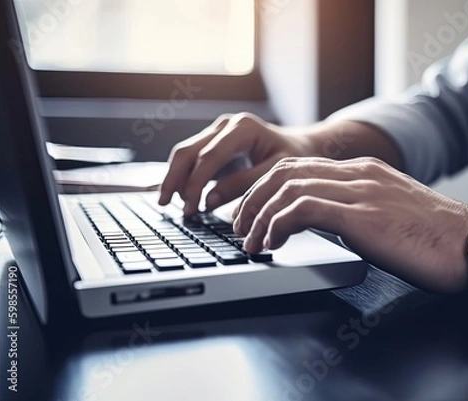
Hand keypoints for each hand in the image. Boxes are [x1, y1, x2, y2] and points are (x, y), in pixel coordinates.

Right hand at [159, 113, 312, 214]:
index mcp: (242, 128)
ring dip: (175, 178)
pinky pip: (192, 158)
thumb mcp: (274, 172)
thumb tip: (209, 200)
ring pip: (185, 153)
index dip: (196, 183)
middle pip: (189, 151)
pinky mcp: (215, 142)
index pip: (209, 157)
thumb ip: (243, 185)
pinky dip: (183, 176)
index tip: (191, 208)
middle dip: (175, 178)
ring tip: (170, 203)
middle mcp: (226, 125)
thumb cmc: (293, 157)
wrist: (302, 145)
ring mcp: (218, 131)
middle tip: (165, 204)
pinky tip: (180, 195)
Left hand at [233, 157, 467, 292]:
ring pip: (287, 187)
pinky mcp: (361, 215)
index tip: (253, 213)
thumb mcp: (389, 213)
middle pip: (284, 172)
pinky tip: (272, 243)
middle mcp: (358, 174)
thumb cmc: (434, 238)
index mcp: (364, 171)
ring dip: (259, 215)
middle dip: (252, 199)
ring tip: (250, 241)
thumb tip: (323, 223)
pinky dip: (277, 225)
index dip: (266, 188)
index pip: (299, 167)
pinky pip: (302, 209)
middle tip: (240, 226)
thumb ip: (357, 208)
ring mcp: (360, 191)